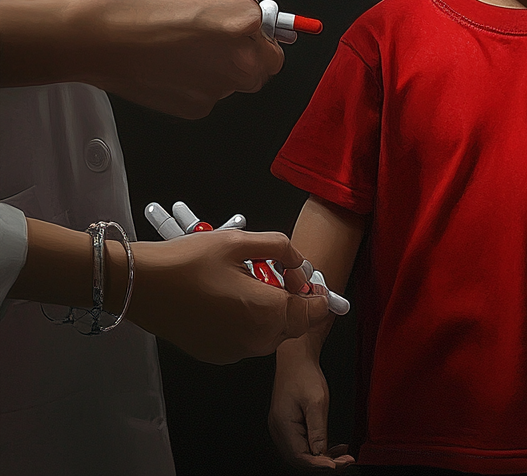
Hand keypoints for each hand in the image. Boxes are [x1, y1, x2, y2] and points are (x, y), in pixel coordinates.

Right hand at [70, 0, 282, 117]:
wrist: (96, 41)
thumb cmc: (135, 10)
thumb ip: (229, 5)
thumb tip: (245, 13)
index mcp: (241, 22)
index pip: (267, 26)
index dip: (250, 24)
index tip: (237, 23)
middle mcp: (239, 59)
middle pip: (266, 62)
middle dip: (251, 52)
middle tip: (221, 41)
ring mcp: (220, 88)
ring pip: (240, 81)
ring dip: (227, 69)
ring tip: (190, 53)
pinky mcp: (199, 108)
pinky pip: (213, 95)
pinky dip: (201, 86)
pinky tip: (175, 69)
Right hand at [125, 230, 330, 363]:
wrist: (141, 285)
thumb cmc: (187, 262)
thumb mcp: (241, 241)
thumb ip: (281, 249)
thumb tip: (298, 261)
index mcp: (266, 312)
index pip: (313, 312)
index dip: (317, 293)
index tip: (307, 278)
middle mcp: (254, 339)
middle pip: (292, 323)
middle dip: (290, 298)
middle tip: (273, 272)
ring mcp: (234, 351)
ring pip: (270, 332)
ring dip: (268, 309)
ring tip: (246, 280)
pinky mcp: (216, 354)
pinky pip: (246, 338)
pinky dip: (247, 320)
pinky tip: (228, 296)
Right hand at [271, 348, 353, 469]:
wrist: (296, 358)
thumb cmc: (304, 374)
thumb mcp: (317, 401)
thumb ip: (318, 429)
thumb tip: (321, 454)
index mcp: (283, 426)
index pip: (300, 457)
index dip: (319, 464)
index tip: (338, 465)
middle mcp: (279, 430)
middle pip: (300, 458)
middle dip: (323, 463)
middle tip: (345, 461)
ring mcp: (282, 428)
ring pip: (302, 452)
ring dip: (321, 456)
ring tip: (342, 456)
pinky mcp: (289, 424)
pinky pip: (302, 443)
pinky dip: (317, 447)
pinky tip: (331, 446)